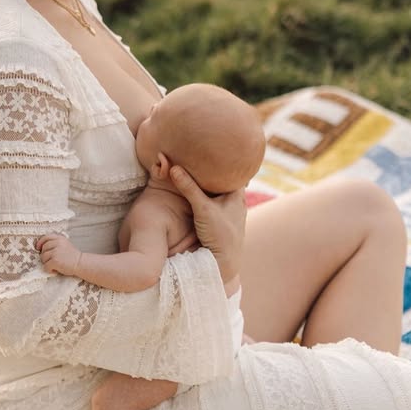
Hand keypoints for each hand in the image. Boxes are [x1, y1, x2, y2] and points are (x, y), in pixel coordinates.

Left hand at [36, 234, 81, 275]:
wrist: (81, 263)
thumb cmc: (72, 256)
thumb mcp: (65, 244)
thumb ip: (55, 243)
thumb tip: (41, 247)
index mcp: (60, 238)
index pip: (45, 237)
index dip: (40, 243)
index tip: (38, 248)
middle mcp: (57, 243)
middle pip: (43, 249)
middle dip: (45, 255)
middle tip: (52, 260)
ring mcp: (55, 252)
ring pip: (43, 258)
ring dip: (47, 263)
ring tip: (55, 265)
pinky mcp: (54, 261)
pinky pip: (46, 266)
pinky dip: (49, 270)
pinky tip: (55, 270)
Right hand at [169, 165, 245, 284]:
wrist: (224, 263)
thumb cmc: (220, 235)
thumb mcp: (203, 209)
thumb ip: (189, 188)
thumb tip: (173, 167)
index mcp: (237, 194)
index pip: (233, 171)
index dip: (224, 159)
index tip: (214, 147)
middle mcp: (236, 202)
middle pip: (225, 180)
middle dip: (215, 170)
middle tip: (203, 153)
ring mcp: (230, 212)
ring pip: (219, 192)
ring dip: (210, 183)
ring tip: (199, 167)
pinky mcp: (222, 221)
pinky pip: (214, 202)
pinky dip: (207, 195)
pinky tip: (200, 192)